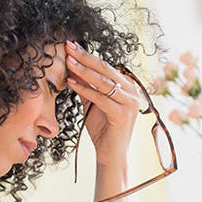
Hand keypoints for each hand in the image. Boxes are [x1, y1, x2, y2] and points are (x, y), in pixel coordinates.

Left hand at [65, 41, 140, 168]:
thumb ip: (85, 86)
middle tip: (69, 46)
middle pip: (106, 70)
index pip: (106, 67)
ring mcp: (130, 103)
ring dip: (84, 70)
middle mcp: (133, 92)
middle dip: (85, 57)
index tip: (71, 46)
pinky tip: (71, 83)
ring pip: (104, 82)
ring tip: (68, 61)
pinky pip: (101, 98)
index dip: (88, 56)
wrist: (110, 155)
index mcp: (128, 87)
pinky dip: (85, 90)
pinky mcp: (123, 114)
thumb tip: (71, 65)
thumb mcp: (92, 103)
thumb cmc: (103, 130)